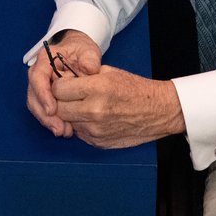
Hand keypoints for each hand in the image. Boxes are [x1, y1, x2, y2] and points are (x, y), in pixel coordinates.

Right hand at [26, 29, 102, 137]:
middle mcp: (38, 74)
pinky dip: (53, 122)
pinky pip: (45, 111)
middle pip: (34, 96)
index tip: (52, 109)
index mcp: (45, 60)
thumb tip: (90, 69)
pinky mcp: (46, 97)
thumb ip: (89, 59)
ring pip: (37, 106)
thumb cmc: (82, 51)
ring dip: (48, 121)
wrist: (79, 54)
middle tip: (59, 128)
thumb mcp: (88, 50)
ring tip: (64, 132)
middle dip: (44, 115)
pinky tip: (65, 130)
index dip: (43, 95)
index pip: (38, 77)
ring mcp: (41, 87)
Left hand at [51, 65, 184, 149]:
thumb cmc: (135, 89)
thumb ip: (83, 76)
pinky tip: (92, 118)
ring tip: (83, 106)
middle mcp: (94, 110)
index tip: (65, 84)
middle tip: (70, 96)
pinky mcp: (98, 142)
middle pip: (58, 108)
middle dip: (60, 101)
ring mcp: (95, 129)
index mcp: (96, 88)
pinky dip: (81, 125)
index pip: (58, 89)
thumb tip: (62, 78)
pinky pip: (78, 133)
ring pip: (67, 122)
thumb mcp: (108, 73)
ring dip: (70, 115)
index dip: (59, 85)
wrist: (158, 111)